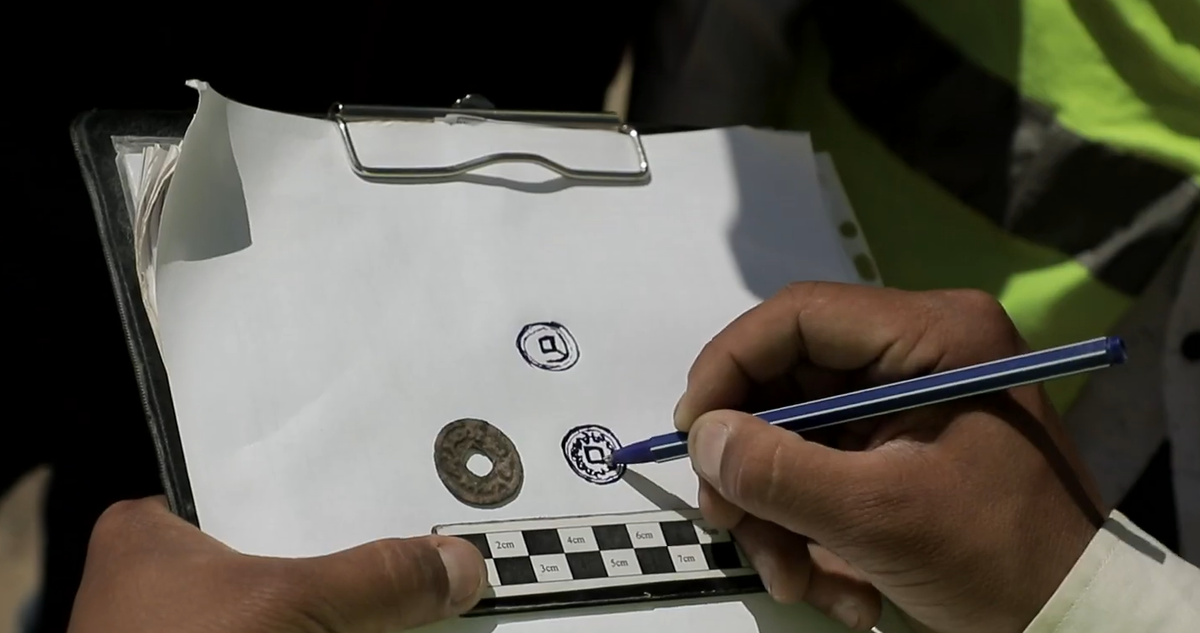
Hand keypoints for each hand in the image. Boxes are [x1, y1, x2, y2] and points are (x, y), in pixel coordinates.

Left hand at [68, 496, 485, 632]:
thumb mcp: (291, 607)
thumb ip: (377, 578)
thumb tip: (461, 565)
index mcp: (149, 533)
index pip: (256, 481)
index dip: (329, 479)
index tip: (395, 475)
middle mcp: (161, 580)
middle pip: (282, 545)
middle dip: (350, 548)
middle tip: (425, 532)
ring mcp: (192, 632)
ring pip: (291, 604)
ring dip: (348, 605)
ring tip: (421, 582)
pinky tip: (390, 630)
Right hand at [674, 283, 1104, 632]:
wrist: (1074, 619)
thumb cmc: (998, 558)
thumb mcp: (880, 516)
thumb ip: (779, 471)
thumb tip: (702, 438)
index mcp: (935, 334)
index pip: (799, 317)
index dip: (730, 366)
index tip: (693, 432)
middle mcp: (917, 353)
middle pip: (788, 381)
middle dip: (754, 463)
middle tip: (732, 522)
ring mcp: (904, 402)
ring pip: (794, 435)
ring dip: (778, 513)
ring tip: (798, 581)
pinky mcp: (894, 447)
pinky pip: (820, 471)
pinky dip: (808, 529)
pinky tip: (838, 587)